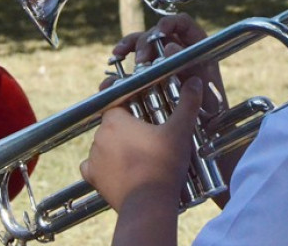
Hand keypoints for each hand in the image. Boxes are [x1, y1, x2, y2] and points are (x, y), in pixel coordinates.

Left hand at [80, 77, 204, 211]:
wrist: (149, 205)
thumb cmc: (163, 165)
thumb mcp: (180, 131)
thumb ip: (187, 104)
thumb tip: (194, 81)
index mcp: (115, 120)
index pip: (117, 102)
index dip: (129, 103)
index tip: (139, 106)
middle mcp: (99, 136)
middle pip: (111, 124)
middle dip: (126, 127)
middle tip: (147, 134)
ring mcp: (94, 158)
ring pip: (103, 144)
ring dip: (116, 146)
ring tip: (138, 153)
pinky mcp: (94, 178)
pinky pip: (92, 166)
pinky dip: (102, 166)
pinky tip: (116, 168)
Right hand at [106, 14, 225, 115]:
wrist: (202, 134)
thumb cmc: (210, 112)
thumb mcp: (203, 90)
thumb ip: (189, 67)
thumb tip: (169, 45)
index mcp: (198, 47)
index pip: (183, 23)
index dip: (170, 22)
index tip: (159, 32)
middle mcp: (180, 49)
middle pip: (158, 33)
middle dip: (146, 42)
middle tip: (141, 61)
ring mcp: (163, 59)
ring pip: (144, 42)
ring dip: (131, 45)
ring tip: (120, 55)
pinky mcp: (150, 72)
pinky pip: (136, 57)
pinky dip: (125, 55)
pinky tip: (116, 58)